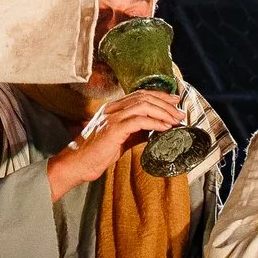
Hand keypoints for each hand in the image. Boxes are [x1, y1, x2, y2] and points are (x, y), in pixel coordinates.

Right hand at [46, 89, 186, 198]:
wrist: (77, 163)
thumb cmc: (96, 153)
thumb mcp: (120, 139)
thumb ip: (135, 131)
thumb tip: (155, 129)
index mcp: (112, 108)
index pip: (140, 95)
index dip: (159, 96)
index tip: (174, 101)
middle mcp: (112, 108)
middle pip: (144, 97)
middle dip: (165, 103)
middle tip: (179, 112)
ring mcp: (112, 117)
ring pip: (143, 106)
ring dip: (163, 112)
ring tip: (175, 120)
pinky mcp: (113, 129)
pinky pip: (139, 121)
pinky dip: (154, 123)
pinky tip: (164, 128)